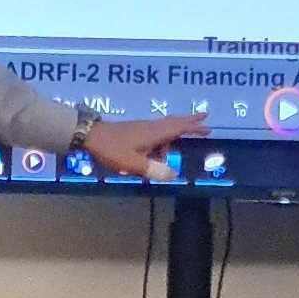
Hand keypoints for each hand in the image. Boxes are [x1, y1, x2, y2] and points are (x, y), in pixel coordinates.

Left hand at [76, 116, 204, 181]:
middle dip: (189, 123)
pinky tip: (152, 155)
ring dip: (169, 143)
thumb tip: (174, 175)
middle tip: (204, 122)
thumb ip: (153, 169)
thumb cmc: (112, 148)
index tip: (208, 124)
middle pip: (175, 123)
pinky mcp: (134, 130)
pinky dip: (160, 143)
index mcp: (154, 133)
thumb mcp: (132, 163)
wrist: (90, 135)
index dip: (193, 126)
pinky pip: (154, 135)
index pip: (179, 127)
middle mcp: (151, 127)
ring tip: (160, 163)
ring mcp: (142, 127)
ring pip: (163, 131)